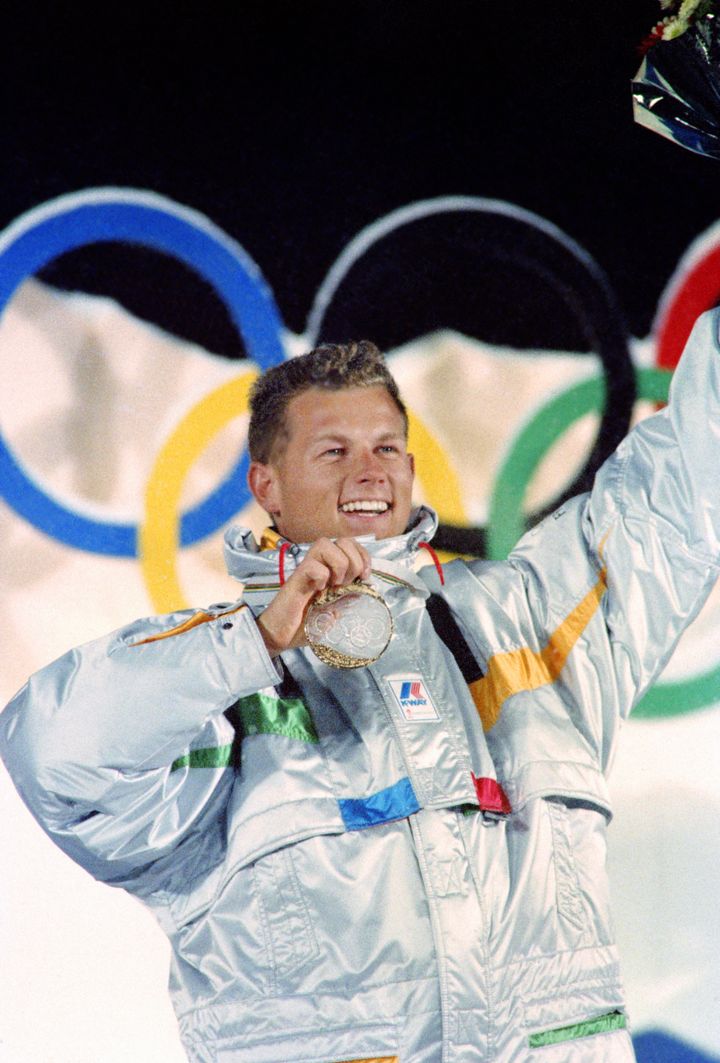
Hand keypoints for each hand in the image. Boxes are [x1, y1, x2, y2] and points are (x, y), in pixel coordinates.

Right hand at [256, 537, 371, 655]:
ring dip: (338, 564)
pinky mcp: (295, 580)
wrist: (279, 637)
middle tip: (347, 583)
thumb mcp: (335, 613)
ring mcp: (307, 571)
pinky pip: (311, 565)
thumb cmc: (304, 626)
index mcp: (331, 571)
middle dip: (354, 561)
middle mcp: (319, 566)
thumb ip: (348, 600)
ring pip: (325, 544)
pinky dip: (321, 575)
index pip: (350, 545)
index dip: (363, 556)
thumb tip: (364, 589)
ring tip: (335, 585)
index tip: (365, 577)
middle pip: (342, 540)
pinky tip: (319, 590)